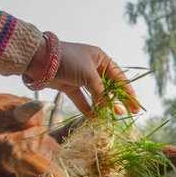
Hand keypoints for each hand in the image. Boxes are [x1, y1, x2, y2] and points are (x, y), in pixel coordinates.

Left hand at [26, 39, 140, 115]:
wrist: (39, 60)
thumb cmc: (68, 61)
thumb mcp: (89, 76)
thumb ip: (101, 93)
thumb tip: (112, 108)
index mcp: (100, 58)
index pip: (119, 76)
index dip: (128, 91)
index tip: (136, 105)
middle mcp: (92, 66)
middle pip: (109, 86)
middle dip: (117, 100)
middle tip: (128, 113)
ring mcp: (80, 77)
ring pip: (96, 93)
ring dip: (103, 105)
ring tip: (112, 116)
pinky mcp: (69, 85)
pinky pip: (82, 99)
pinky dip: (88, 108)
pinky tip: (95, 118)